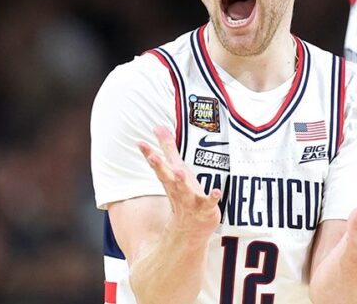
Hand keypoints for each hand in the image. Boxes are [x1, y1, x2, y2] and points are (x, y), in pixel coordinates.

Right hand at [138, 126, 222, 240]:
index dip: (149, 154)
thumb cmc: (183, 194)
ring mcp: (191, 200)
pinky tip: (217, 191)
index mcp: (171, 180)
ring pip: (185, 190)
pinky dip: (213, 197)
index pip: (158, 166)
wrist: (189, 231)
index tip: (140, 142)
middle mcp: (178, 189)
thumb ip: (167, 148)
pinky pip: (209, 203)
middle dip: (160, 167)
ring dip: (182, 181)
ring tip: (179, 171)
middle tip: (152, 157)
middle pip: (167, 177)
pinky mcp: (206, 208)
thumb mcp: (174, 170)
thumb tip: (158, 126)